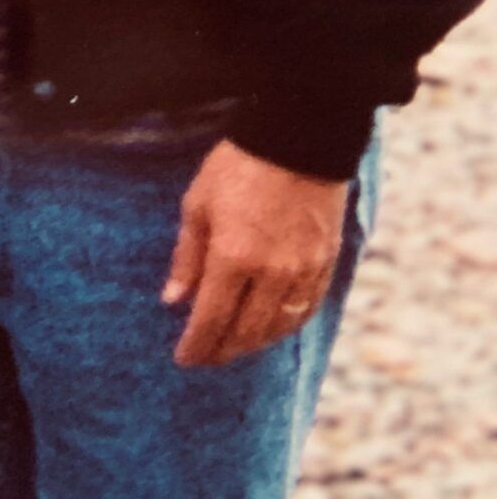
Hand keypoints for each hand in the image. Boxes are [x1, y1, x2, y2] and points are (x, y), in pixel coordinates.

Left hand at [164, 142, 346, 366]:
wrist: (297, 139)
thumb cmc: (238, 166)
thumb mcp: (198, 203)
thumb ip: (187, 256)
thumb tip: (173, 301)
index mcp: (233, 257)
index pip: (211, 319)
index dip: (197, 345)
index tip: (184, 359)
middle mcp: (271, 274)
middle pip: (245, 332)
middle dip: (222, 350)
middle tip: (206, 357)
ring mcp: (302, 272)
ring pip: (277, 328)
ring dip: (253, 343)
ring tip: (234, 346)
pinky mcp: (325, 265)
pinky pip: (305, 311)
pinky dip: (284, 327)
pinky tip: (271, 328)